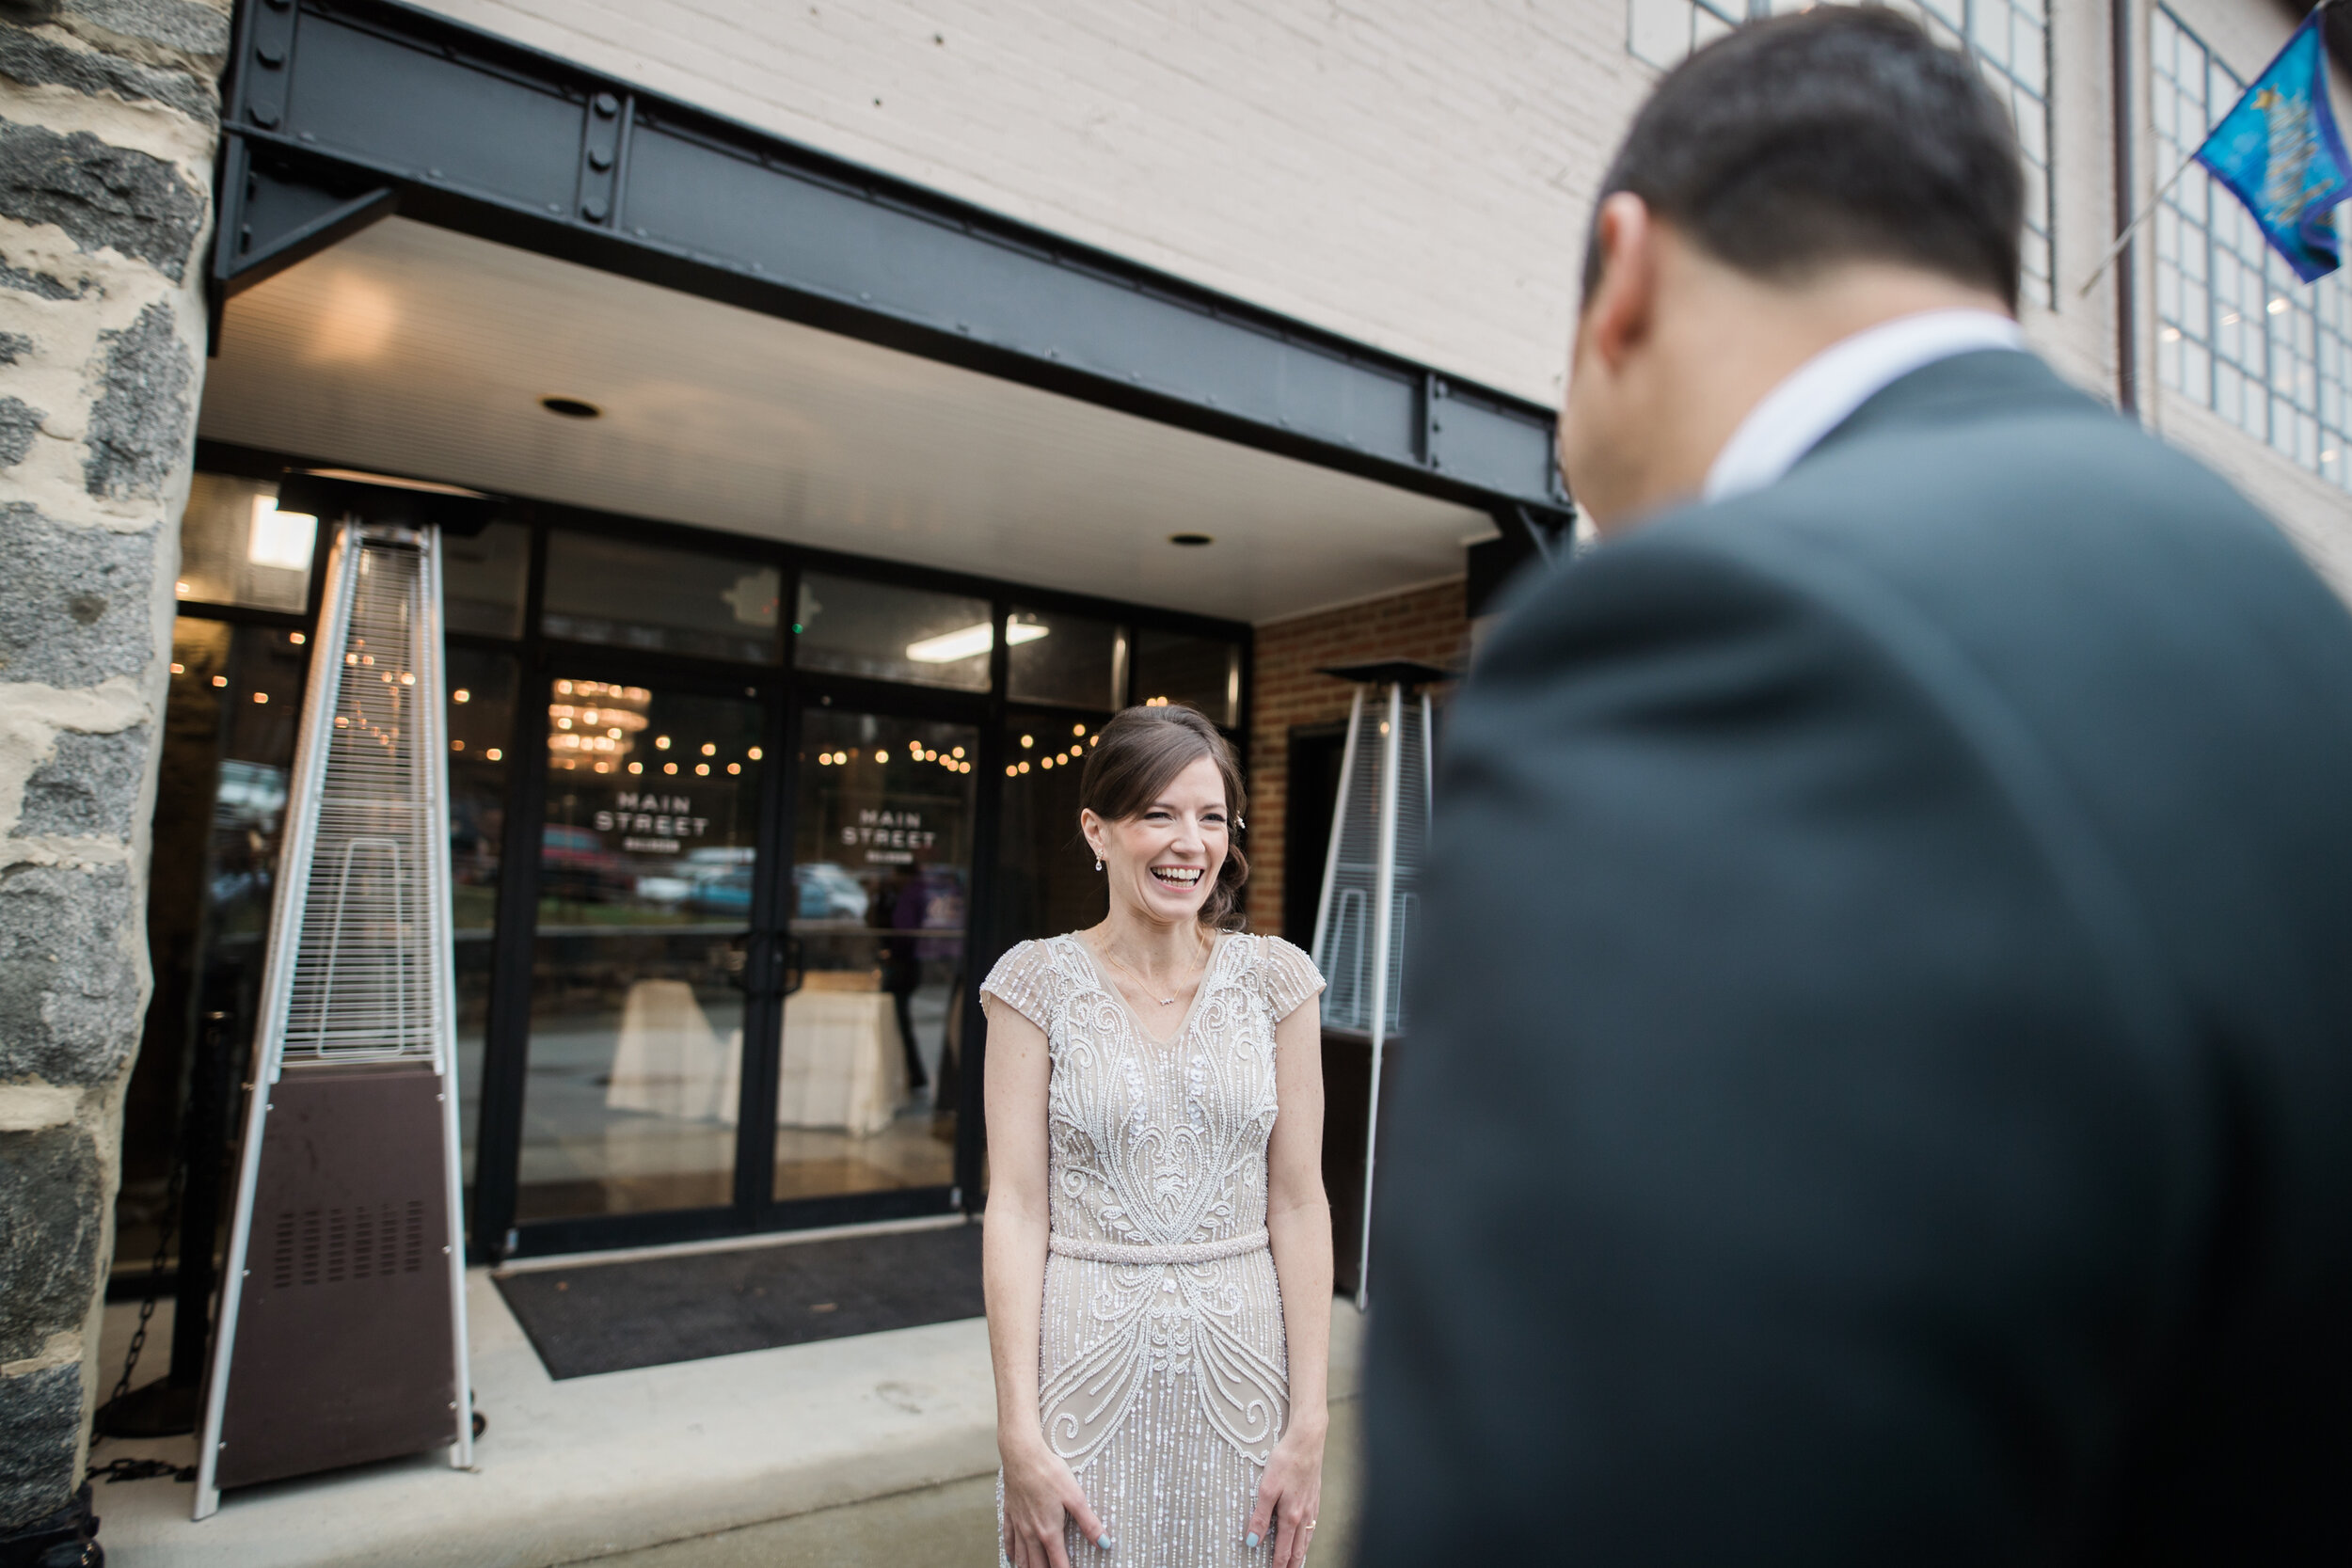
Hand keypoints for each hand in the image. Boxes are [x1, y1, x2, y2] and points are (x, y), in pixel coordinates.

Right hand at [1001, 1434, 1107, 1567]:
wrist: (1022, 1455)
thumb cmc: (1050, 1473)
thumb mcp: (1075, 1497)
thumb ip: (1089, 1524)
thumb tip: (1104, 1544)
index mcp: (1049, 1531)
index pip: (1058, 1564)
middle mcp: (1031, 1533)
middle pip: (1037, 1565)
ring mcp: (1018, 1524)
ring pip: (1021, 1556)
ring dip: (1027, 1567)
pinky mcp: (1009, 1512)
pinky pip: (1008, 1538)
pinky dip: (1011, 1551)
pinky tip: (1012, 1558)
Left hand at [1245, 1417, 1326, 1566]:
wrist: (1308, 1441)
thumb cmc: (1286, 1461)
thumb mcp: (1267, 1488)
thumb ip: (1260, 1517)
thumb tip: (1253, 1542)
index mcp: (1291, 1516)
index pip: (1284, 1550)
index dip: (1278, 1565)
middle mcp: (1304, 1515)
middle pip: (1298, 1549)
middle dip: (1291, 1564)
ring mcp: (1312, 1507)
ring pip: (1307, 1538)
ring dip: (1300, 1554)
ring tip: (1295, 1563)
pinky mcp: (1315, 1497)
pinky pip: (1312, 1526)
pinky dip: (1308, 1538)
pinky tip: (1306, 1536)